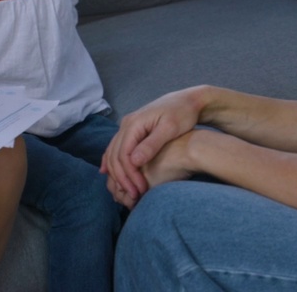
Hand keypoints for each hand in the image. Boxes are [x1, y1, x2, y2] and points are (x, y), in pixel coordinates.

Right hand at [100, 88, 201, 206]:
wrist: (188, 100)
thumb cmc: (183, 113)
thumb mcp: (170, 128)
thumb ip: (151, 144)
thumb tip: (133, 161)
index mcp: (134, 123)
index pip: (123, 154)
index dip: (129, 175)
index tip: (140, 190)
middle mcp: (126, 124)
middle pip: (115, 155)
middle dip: (123, 178)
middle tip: (135, 196)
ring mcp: (127, 126)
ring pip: (113, 152)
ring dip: (118, 173)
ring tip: (129, 191)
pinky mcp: (132, 130)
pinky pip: (116, 148)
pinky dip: (111, 162)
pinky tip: (108, 173)